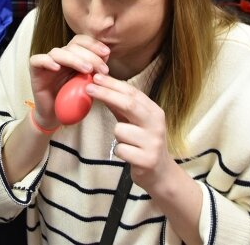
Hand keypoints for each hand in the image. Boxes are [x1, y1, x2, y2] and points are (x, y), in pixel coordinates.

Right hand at [28, 35, 109, 130]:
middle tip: (101, 69)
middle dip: (90, 55)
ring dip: (74, 59)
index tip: (106, 54)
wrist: (55, 116)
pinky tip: (57, 68)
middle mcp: (60, 56)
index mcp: (73, 56)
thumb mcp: (88, 85)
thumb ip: (95, 72)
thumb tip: (105, 59)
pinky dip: (47, 61)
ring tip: (87, 70)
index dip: (94, 44)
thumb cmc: (72, 101)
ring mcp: (47, 62)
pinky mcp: (35, 70)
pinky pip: (37, 60)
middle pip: (73, 46)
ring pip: (58, 52)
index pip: (81, 41)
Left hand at [86, 73, 173, 189]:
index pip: (132, 93)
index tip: (95, 77)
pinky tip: (129, 155)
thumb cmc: (143, 142)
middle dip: (107, 94)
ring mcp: (153, 142)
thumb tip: (100, 86)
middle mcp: (156, 124)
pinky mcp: (147, 160)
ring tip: (127, 143)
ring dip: (117, 135)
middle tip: (89, 88)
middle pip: (129, 104)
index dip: (113, 84)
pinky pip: (120, 149)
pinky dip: (119, 151)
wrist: (161, 173)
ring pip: (119, 130)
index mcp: (154, 111)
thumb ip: (120, 105)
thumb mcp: (134, 121)